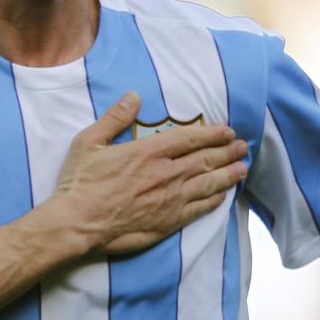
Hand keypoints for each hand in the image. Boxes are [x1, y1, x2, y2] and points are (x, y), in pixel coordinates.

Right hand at [51, 91, 247, 254]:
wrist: (78, 223)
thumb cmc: (80, 183)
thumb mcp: (89, 142)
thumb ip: (114, 118)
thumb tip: (133, 96)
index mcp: (148, 152)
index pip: (189, 139)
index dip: (211, 134)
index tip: (227, 132)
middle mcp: (165, 174)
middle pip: (205, 160)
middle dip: (227, 152)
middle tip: (242, 147)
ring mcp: (169, 200)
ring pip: (207, 184)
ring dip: (227, 175)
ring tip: (241, 168)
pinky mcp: (167, 222)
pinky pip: (198, 209)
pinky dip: (213, 200)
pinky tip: (222, 196)